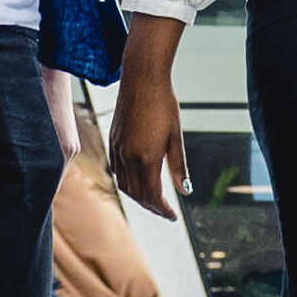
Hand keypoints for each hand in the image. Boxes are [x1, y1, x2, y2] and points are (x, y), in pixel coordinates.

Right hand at [109, 57, 184, 217]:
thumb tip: (184, 191)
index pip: (153, 195)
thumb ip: (178, 166)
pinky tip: (136, 181)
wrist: (142, 79)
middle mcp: (128, 158)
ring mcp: (117, 149)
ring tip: (152, 200)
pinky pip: (117, 171)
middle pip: (137, 194)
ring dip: (138, 197)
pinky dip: (127, 182)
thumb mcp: (176, 137)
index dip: (163, 209)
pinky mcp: (112, 141)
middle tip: (164, 212)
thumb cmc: (164, 104)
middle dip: (151, 207)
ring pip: (125, 185)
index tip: (173, 216)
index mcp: (146, 158)